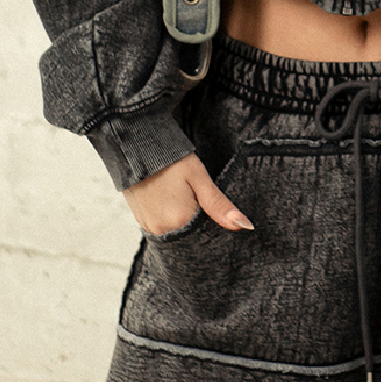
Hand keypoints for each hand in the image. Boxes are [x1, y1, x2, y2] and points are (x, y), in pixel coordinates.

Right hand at [123, 154, 253, 237]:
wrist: (137, 149)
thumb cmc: (171, 159)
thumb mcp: (199, 177)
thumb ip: (219, 204)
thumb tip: (244, 225)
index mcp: (180, 220)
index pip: (206, 232)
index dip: (210, 217)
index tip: (206, 200)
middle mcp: (164, 229)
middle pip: (191, 232)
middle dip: (196, 218)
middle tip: (192, 194)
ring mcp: (150, 227)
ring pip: (177, 230)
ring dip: (182, 218)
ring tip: (180, 194)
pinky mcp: (142, 222)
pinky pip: (163, 226)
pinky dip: (169, 216)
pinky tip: (169, 199)